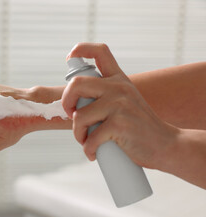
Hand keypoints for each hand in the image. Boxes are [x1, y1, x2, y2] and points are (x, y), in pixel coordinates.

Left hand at [62, 43, 179, 169]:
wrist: (165, 145)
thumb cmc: (138, 127)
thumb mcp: (125, 102)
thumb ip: (104, 96)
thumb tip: (72, 102)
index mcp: (119, 79)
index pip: (100, 51)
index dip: (81, 49)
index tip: (70, 57)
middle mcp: (119, 87)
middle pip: (76, 83)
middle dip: (66, 102)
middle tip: (72, 116)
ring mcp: (120, 105)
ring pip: (79, 116)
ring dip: (78, 134)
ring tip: (87, 141)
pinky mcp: (120, 124)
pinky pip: (91, 137)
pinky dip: (88, 149)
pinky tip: (93, 153)